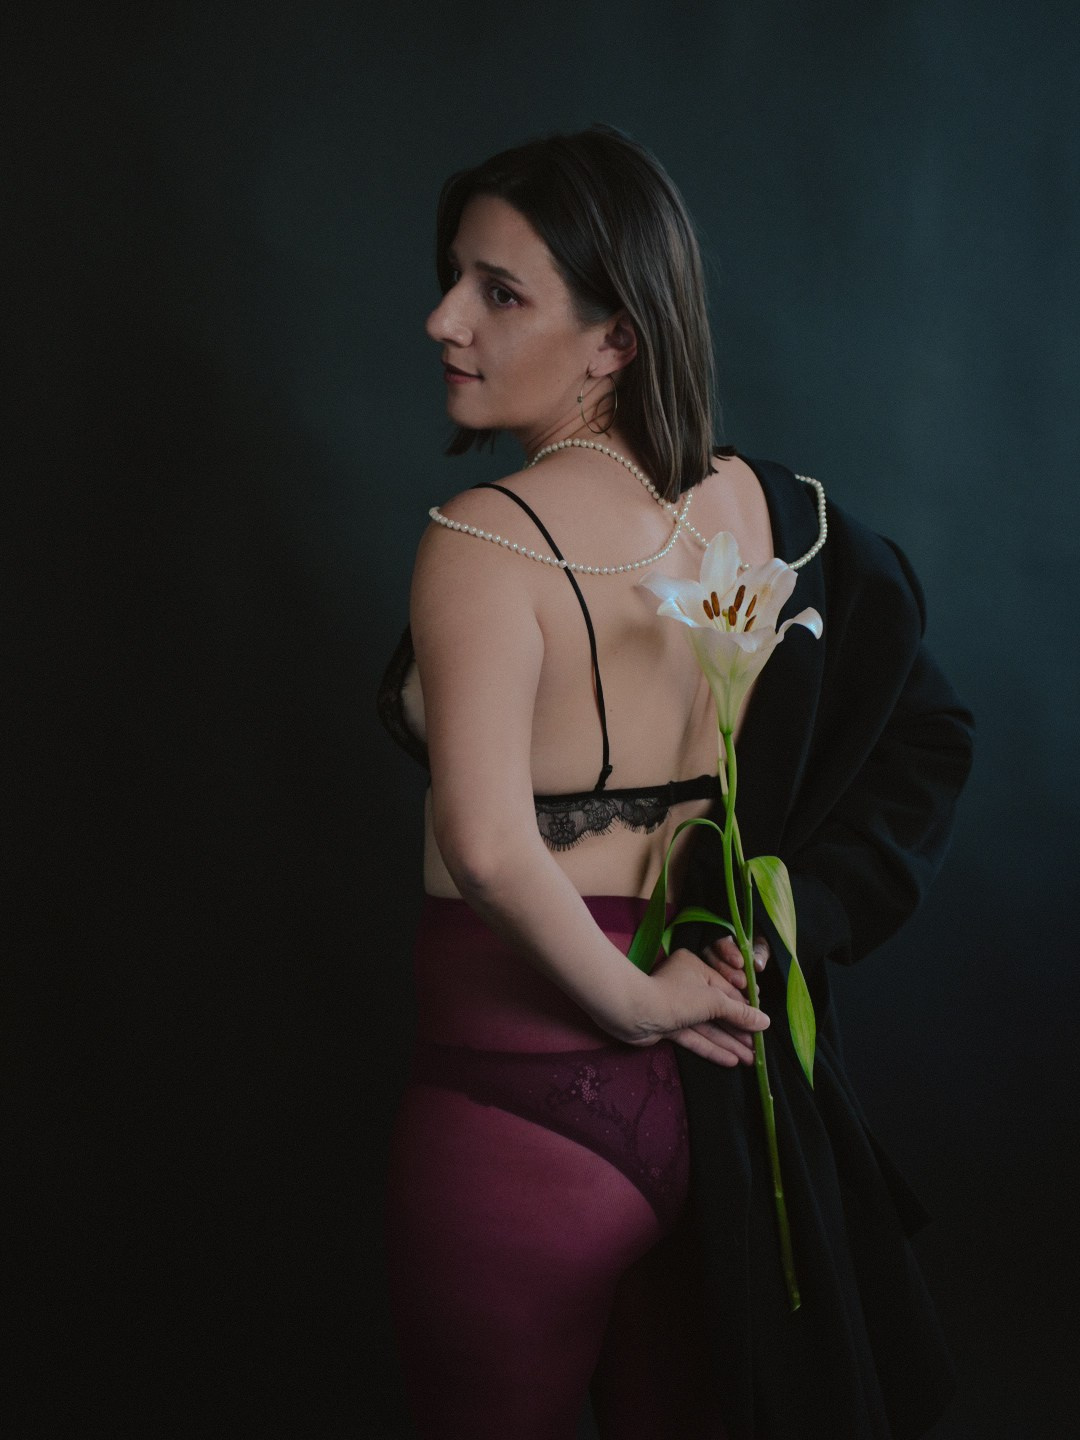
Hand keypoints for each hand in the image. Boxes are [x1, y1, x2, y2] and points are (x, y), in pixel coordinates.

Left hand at [633, 945, 769, 1067]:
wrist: (634, 1013)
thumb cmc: (677, 997)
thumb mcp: (714, 1001)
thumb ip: (740, 1012)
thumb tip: (765, 1021)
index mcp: (695, 967)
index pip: (727, 989)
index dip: (745, 1008)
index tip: (762, 1024)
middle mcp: (686, 984)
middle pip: (717, 1010)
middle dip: (738, 1030)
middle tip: (758, 1047)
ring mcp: (676, 1007)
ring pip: (707, 1026)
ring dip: (728, 1043)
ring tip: (750, 1059)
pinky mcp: (667, 1026)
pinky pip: (694, 1037)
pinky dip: (712, 1048)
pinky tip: (731, 1061)